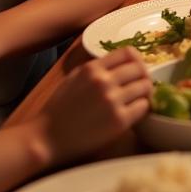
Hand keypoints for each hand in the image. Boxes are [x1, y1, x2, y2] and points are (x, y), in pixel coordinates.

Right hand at [30, 48, 152, 167]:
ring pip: (145, 87)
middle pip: (141, 69)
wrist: (45, 139)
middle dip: (143, 76)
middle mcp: (104, 81)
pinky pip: (143, 107)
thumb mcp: (73, 78)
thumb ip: (97, 68)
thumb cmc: (57, 110)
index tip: (136, 68)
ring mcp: (112, 101)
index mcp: (92, 69)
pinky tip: (134, 112)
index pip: (129, 52)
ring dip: (144, 93)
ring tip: (137, 99)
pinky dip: (142, 108)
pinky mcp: (119, 121)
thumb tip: (122, 64)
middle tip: (140, 85)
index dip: (137, 60)